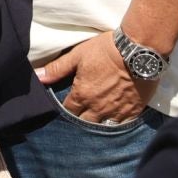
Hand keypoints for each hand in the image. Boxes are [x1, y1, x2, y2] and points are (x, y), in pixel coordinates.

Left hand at [37, 30, 157, 123]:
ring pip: (103, 126)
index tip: (67, 104)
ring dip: (98, 122)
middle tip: (81, 112)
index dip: (66, 108)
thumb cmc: (106, 50)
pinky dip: (116, 123)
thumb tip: (38, 76)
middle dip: (80, 118)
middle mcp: (98, 107)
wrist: (139, 51)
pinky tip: (113, 118)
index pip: (68, 110)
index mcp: (82, 95)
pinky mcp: (134, 110)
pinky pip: (122, 125)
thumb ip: (57, 69)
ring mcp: (117, 111)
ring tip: (96, 117)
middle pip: (85, 121)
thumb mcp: (77, 55)